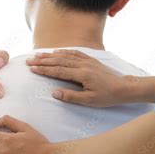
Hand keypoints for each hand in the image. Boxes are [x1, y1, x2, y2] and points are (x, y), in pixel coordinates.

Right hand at [26, 49, 154, 106]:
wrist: (124, 88)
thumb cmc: (107, 96)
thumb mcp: (89, 101)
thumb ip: (71, 96)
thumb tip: (54, 93)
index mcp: (82, 75)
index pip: (58, 71)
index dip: (44, 69)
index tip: (33, 68)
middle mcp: (83, 65)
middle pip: (59, 61)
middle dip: (43, 61)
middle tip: (30, 61)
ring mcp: (87, 61)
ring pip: (65, 56)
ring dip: (50, 55)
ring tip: (38, 55)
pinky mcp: (91, 60)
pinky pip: (75, 53)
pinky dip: (63, 52)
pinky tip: (56, 52)